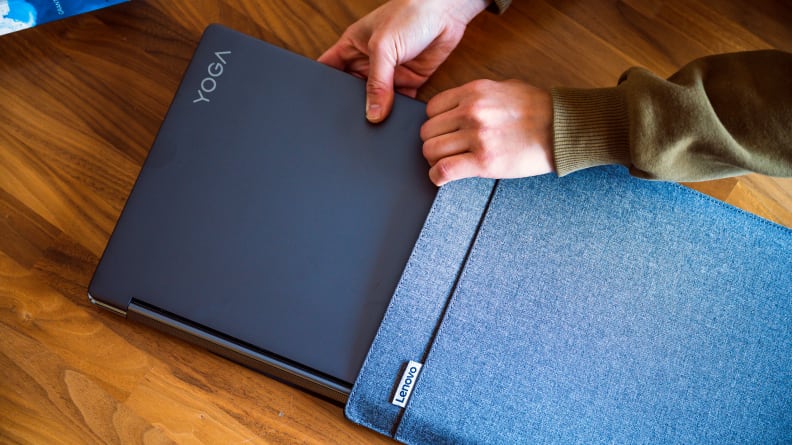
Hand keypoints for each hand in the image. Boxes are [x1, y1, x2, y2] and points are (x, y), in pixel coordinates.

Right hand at [318, 0, 487, 122]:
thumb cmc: (409, 14)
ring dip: (378, 113)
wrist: (445, 11)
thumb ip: (376, 82)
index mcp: (352, 48)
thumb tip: (372, 114)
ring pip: (377, 102)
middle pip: (353, 92)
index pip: (329, 70)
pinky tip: (396, 121)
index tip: (320, 107)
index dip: (323, 86)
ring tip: (375, 127)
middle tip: (351, 124)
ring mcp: (389, 74)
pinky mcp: (409, 81)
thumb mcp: (383, 46)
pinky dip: (399, 113)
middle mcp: (368, 62)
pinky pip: (400, 104)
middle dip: (353, 107)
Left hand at [421, 79, 554, 185]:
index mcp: (474, 92)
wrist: (561, 129)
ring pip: (430, 151)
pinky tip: (441, 178)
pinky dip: (437, 176)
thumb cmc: (538, 109)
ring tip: (446, 164)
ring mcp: (476, 136)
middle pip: (428, 132)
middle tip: (445, 151)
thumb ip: (477, 96)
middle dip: (433, 143)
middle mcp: (471, 112)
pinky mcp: (483, 161)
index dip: (435, 123)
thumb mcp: (504, 88)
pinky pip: (443, 170)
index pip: (432, 109)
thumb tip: (456, 108)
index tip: (442, 132)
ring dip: (435, 160)